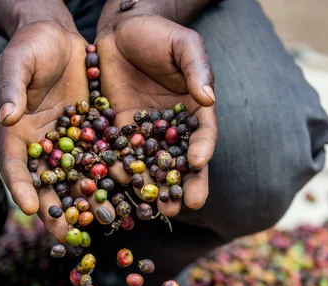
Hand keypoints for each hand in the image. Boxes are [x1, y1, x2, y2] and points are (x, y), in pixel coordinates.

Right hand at [0, 21, 113, 242]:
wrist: (60, 38)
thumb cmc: (31, 47)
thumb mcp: (17, 63)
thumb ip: (12, 89)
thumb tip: (7, 116)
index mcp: (16, 134)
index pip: (14, 165)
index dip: (21, 187)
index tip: (30, 208)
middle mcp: (42, 147)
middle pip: (46, 184)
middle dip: (56, 210)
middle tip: (66, 235)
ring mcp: (67, 146)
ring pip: (75, 180)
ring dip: (86, 203)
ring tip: (99, 223)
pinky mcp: (91, 138)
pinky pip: (99, 162)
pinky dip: (109, 180)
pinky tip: (122, 196)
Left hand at [96, 15, 216, 217]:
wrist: (119, 31)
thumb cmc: (158, 34)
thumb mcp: (183, 45)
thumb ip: (197, 68)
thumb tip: (208, 98)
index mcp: (194, 111)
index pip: (203, 135)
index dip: (202, 149)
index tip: (198, 163)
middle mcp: (172, 130)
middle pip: (180, 162)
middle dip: (183, 186)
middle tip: (183, 207)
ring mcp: (145, 136)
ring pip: (151, 167)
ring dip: (152, 189)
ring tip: (154, 210)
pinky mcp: (119, 135)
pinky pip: (121, 156)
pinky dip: (120, 172)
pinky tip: (119, 186)